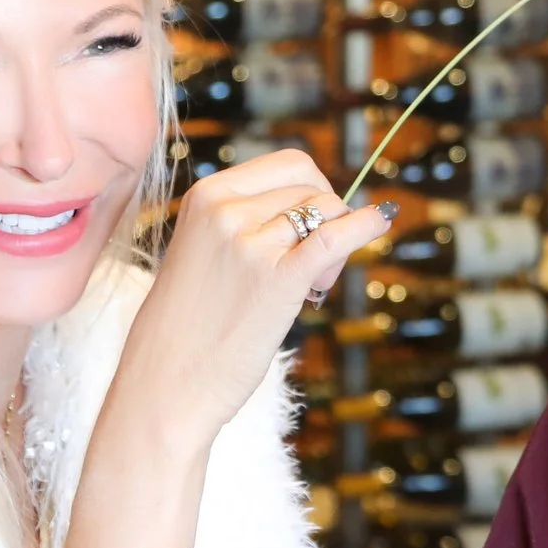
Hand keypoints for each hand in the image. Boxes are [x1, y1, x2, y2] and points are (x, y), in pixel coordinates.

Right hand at [126, 149, 391, 442]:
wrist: (166, 382)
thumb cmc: (188, 324)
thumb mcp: (202, 249)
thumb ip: (247, 220)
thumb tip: (322, 207)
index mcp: (208, 194)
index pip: (290, 164)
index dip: (315, 190)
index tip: (314, 225)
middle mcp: (226, 210)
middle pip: (313, 189)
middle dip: (328, 219)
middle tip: (317, 266)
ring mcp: (251, 242)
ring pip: (328, 213)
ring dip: (335, 247)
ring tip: (313, 286)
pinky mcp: (277, 279)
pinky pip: (336, 236)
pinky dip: (366, 225)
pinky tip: (382, 221)